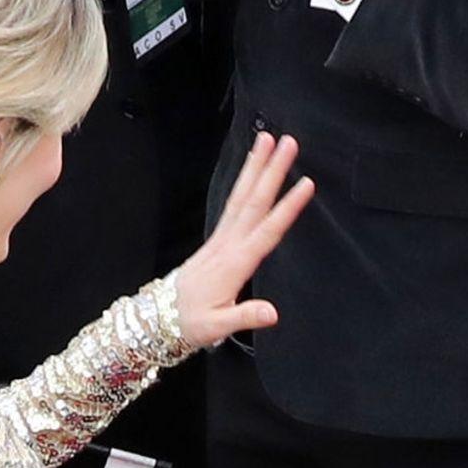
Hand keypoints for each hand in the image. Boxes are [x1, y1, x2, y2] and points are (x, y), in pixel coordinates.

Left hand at [173, 131, 314, 347]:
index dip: (287, 208)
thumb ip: (245, 316)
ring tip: (267, 139)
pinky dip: (243, 183)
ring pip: (241, 196)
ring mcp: (220, 239)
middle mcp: (227, 245)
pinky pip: (233, 204)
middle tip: (288, 142)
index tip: (306, 185)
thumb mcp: (218, 327)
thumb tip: (272, 313)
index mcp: (234, 265)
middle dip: (271, 171)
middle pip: (253, 202)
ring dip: (255, 167)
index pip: (266, 232)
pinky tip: (251, 169)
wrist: (161, 319)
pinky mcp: (217, 239)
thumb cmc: (192, 324)